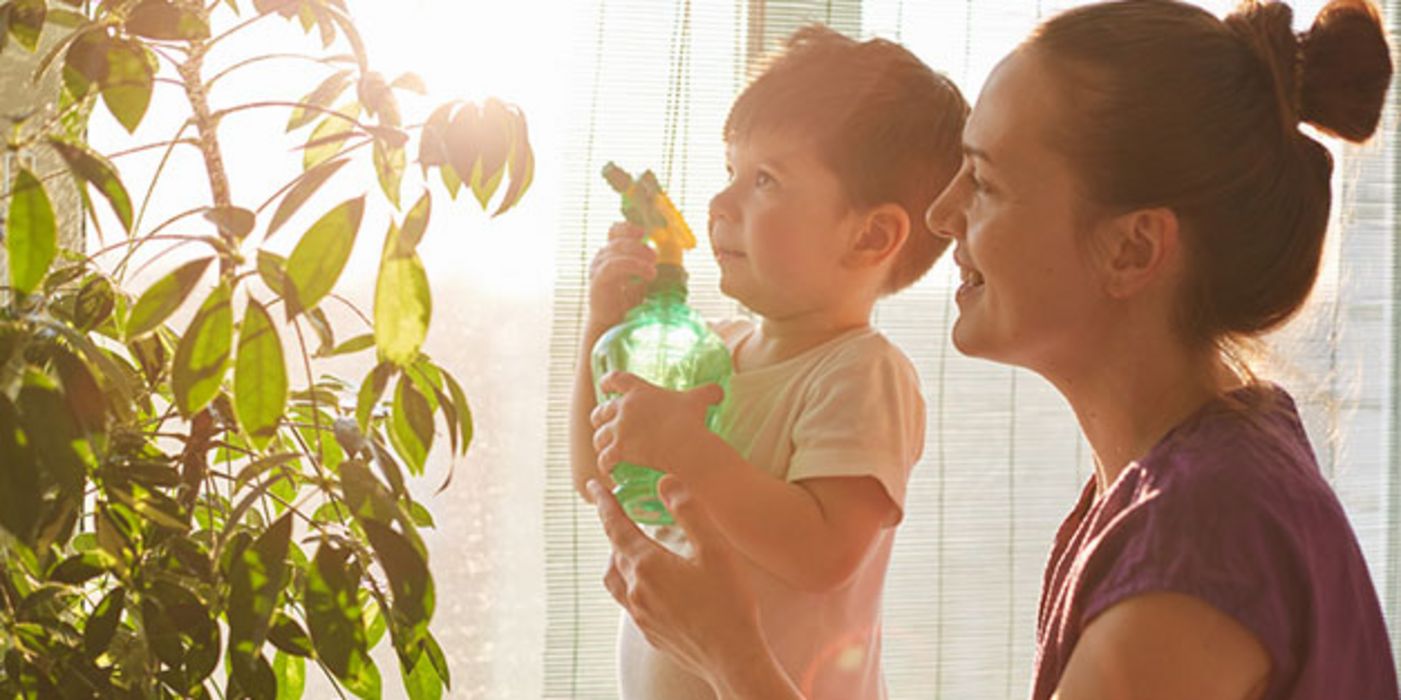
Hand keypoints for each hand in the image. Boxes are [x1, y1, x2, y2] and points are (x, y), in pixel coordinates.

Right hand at [588, 223, 656, 330]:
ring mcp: (597, 269)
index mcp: (612, 254)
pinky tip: (648, 274)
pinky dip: (634, 266)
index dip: (628, 227)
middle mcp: (602, 258)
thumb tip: (674, 250)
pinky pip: (613, 266)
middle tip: (655, 256)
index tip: (645, 232)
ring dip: (639, 256)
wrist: (614, 324)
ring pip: (616, 251)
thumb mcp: (643, 277)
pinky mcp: (597, 282)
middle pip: (617, 239)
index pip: (615, 231)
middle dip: (639, 244)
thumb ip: (651, 263)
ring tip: (653, 270)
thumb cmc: (628, 301)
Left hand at [591, 371, 723, 477]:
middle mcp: (624, 407)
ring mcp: (620, 429)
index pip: (615, 379)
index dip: (607, 382)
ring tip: (604, 449)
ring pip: (599, 436)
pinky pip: (604, 458)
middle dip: (599, 418)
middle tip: (601, 423)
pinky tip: (607, 469)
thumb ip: (709, 392)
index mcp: (639, 391)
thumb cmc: (690, 420)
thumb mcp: (700, 400)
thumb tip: (721, 392)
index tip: (604, 386)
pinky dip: (604, 464)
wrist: (683, 444)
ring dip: (600, 443)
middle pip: (601, 411)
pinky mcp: (619, 449)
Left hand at [593, 477, 764, 685]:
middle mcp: (636, 589)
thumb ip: (689, 511)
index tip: (593, 486)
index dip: (605, 503)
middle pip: (615, 551)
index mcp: (648, 565)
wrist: (732, 657)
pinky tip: (649, 584)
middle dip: (615, 528)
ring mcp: (640, 614)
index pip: (616, 525)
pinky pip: (628, 601)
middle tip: (621, 512)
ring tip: (630, 547)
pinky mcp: (650, 631)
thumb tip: (664, 482)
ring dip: (618, 557)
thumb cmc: (728, 602)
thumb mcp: (714, 548)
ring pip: (615, 578)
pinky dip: (629, 583)